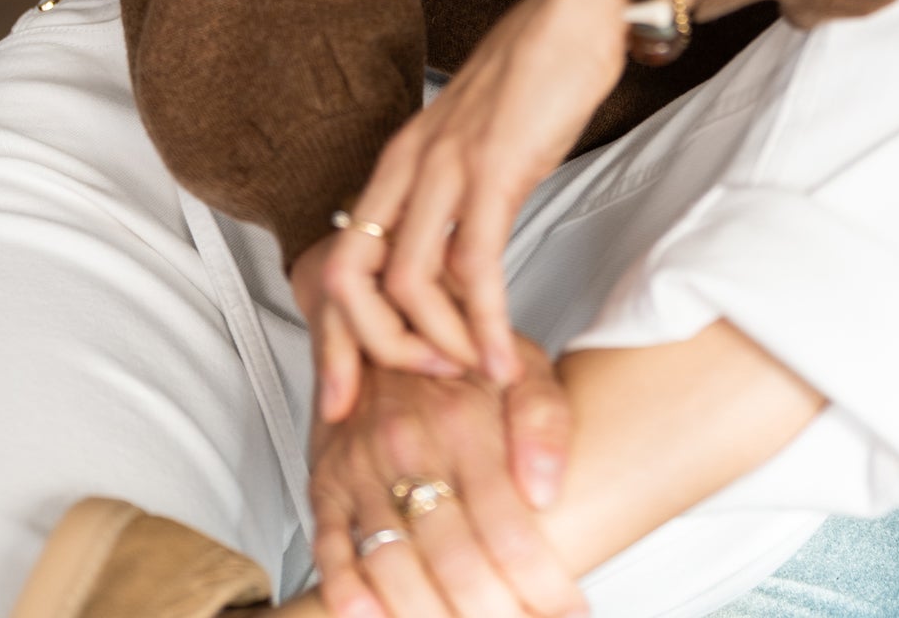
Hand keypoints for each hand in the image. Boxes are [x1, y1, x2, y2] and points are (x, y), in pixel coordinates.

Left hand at [304, 0, 624, 403]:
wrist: (580, 9)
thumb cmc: (539, 74)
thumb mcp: (480, 145)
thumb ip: (458, 201)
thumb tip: (456, 270)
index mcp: (398, 159)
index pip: (341, 258)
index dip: (334, 334)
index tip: (343, 394)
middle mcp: (408, 163)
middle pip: (351, 279)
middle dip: (369, 352)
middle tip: (405, 396)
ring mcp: (447, 165)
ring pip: (406, 283)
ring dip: (437, 345)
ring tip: (470, 375)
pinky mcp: (495, 169)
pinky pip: (474, 266)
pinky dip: (483, 324)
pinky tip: (502, 358)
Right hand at [309, 340, 586, 617]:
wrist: (383, 311)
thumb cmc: (459, 350)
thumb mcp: (523, 364)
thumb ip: (544, 421)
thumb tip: (546, 490)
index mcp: (465, 421)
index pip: (509, 527)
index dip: (543, 582)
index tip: (571, 609)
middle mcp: (411, 446)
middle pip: (456, 560)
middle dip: (495, 612)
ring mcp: (363, 467)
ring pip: (394, 566)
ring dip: (430, 616)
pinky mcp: (327, 481)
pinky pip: (330, 548)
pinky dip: (348, 593)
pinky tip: (375, 617)